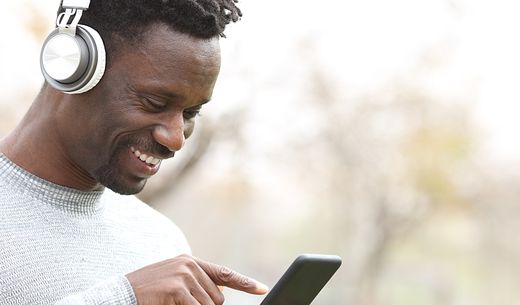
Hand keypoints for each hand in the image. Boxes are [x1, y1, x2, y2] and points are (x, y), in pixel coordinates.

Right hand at [126, 254, 267, 304]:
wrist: (119, 294)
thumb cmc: (147, 293)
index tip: (262, 289)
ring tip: (172, 303)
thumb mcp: (173, 282)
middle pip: (218, 299)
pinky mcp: (177, 289)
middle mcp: (190, 265)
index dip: (245, 283)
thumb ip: (195, 284)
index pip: (224, 273)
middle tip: (181, 304)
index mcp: (190, 262)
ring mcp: (184, 275)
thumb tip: (219, 297)